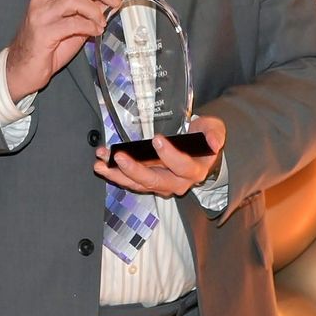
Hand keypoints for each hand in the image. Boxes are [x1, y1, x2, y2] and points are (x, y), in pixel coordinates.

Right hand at [5, 0, 129, 101]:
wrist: (21, 70)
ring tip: (100, 24)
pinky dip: (89, 26)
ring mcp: (40, 15)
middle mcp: (42, 0)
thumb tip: (112, 0)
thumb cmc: (46, 48)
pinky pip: (72, 23)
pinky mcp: (43, 33)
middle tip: (115, 2)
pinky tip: (94, 32)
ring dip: (94, 11)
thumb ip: (90, 12)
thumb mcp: (73, 25)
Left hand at [93, 115, 225, 197]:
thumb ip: (214, 134)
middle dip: (134, 169)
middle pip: (155, 181)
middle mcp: (178, 182)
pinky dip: (115, 174)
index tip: (157, 140)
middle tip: (119, 156)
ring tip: (101, 163)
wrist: (198, 152)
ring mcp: (161, 184)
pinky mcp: (148, 182)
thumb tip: (213, 142)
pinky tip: (101, 164)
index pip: (182, 166)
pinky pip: (130, 181)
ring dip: (117, 174)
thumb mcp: (213, 130)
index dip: (170, 155)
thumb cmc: (203, 139)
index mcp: (195, 170)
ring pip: (138, 184)